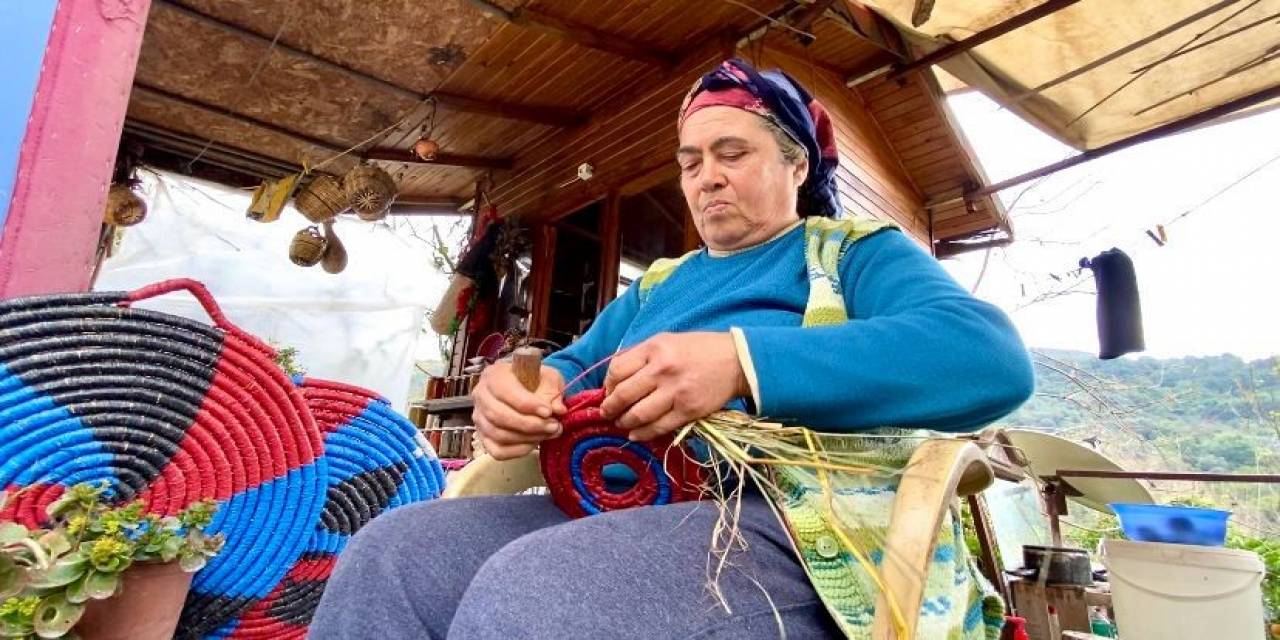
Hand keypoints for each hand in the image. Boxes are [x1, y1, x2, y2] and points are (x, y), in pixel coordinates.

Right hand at [472, 363, 566, 459]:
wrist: (528, 391)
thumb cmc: (536, 381)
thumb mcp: (548, 377)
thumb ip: (553, 390)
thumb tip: (558, 410)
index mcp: (494, 375)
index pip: (505, 391)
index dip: (527, 404)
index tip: (549, 412)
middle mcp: (480, 396)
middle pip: (499, 416)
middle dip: (530, 424)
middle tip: (553, 426)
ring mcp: (479, 418)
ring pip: (499, 435)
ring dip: (528, 438)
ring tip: (549, 433)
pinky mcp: (483, 437)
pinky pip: (497, 451)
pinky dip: (518, 450)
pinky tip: (534, 443)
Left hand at [600, 332, 748, 441]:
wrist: (735, 361)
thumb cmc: (698, 349)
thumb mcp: (666, 341)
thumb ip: (641, 356)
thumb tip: (614, 379)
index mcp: (654, 349)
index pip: (617, 370)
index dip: (608, 385)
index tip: (609, 391)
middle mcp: (662, 370)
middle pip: (624, 395)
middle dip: (610, 408)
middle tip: (607, 413)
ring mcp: (676, 392)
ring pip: (638, 415)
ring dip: (624, 423)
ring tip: (622, 423)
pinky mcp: (688, 411)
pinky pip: (658, 427)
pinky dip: (643, 434)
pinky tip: (636, 434)